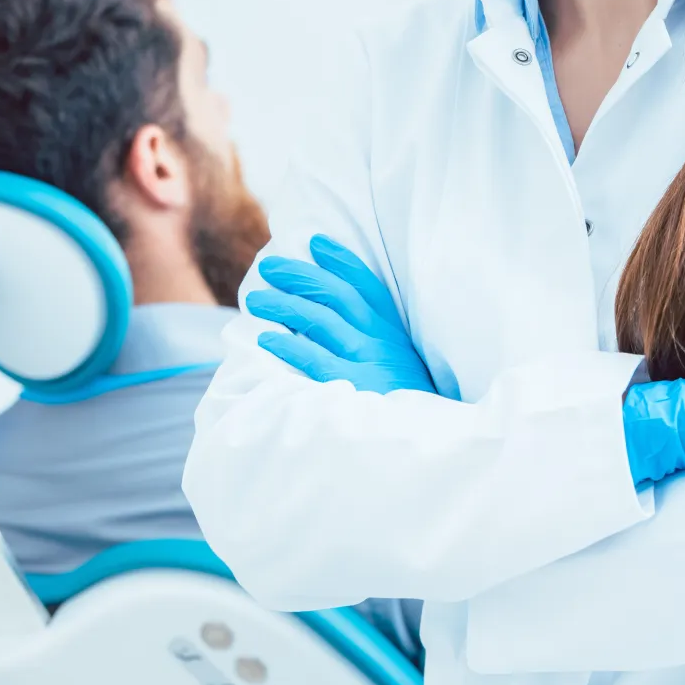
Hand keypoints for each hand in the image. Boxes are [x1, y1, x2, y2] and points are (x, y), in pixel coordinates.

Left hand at [247, 236, 436, 394]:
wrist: (428, 441)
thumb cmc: (408, 407)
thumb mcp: (403, 368)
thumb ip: (379, 344)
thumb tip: (332, 323)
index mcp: (394, 333)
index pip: (367, 286)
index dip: (341, 261)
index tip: (316, 242)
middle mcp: (382, 341)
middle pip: (338, 295)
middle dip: (302, 275)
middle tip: (270, 266)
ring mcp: (369, 362)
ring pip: (321, 321)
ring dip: (285, 305)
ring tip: (256, 300)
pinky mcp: (355, 388)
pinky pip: (317, 361)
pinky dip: (290, 347)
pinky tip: (267, 339)